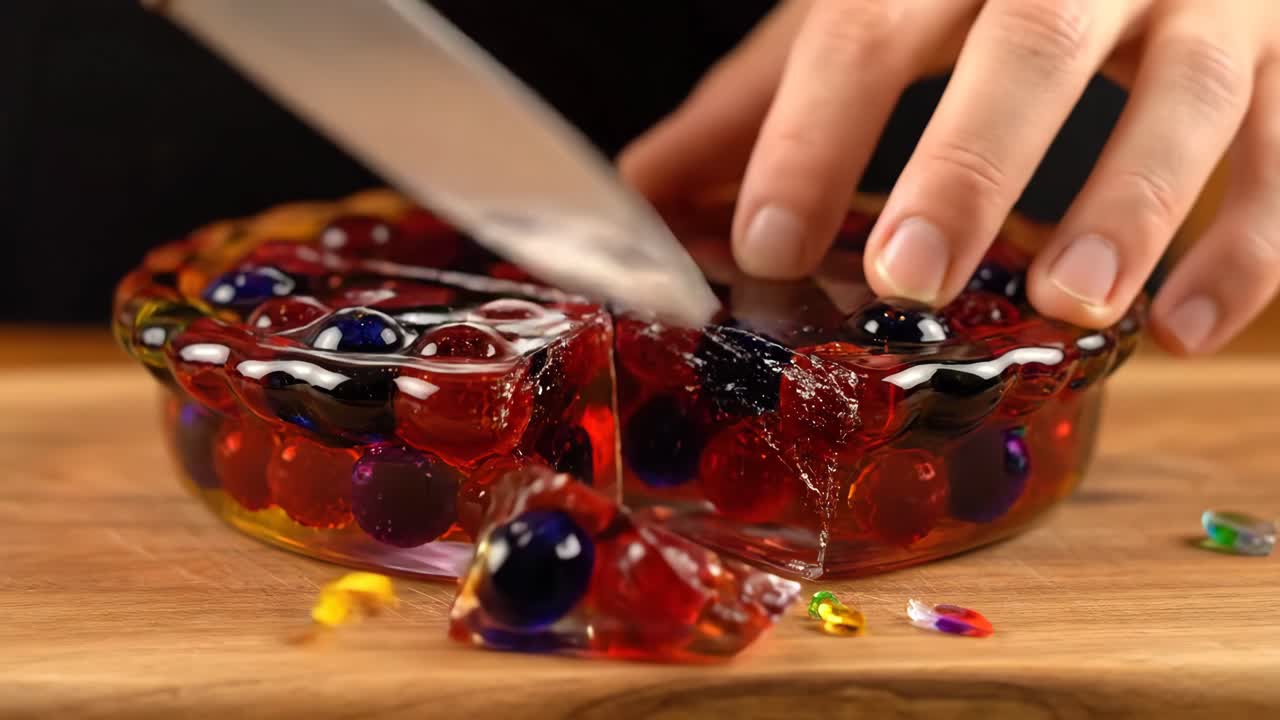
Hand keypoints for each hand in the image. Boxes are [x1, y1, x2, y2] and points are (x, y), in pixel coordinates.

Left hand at [619, 0, 1279, 354]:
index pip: (866, 25)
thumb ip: (769, 96)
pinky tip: (1184, 331)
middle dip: (969, 160)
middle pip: (1032, 41)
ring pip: (1191, 88)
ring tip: (1066, 305)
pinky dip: (1250, 243)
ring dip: (1131, 203)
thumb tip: (645, 192)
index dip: (812, 136)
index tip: (765, 247)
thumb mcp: (871, 3)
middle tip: (906, 279)